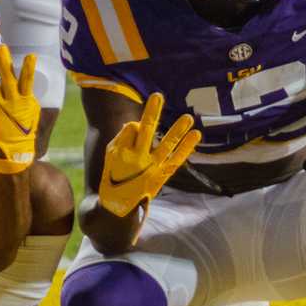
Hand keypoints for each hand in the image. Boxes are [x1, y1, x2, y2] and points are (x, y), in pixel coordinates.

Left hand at [0, 41, 39, 173]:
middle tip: (1, 46)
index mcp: (24, 102)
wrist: (14, 156)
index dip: (28, 68)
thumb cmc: (24, 134)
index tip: (30, 54)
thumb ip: (27, 96)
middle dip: (4, 62)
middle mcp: (11, 103)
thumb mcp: (32, 114)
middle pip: (7, 79)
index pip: (28, 81)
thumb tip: (26, 81)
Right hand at [97, 91, 197, 218]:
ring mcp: (152, 168)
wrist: (117, 210)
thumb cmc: (112, 178)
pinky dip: (187, 147)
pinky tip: (196, 135)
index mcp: (121, 153)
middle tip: (158, 95)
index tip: (134, 131)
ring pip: (166, 144)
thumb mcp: (109, 156)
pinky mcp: (162, 177)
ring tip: (188, 117)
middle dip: (152, 112)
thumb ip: (121, 138)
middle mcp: (137, 159)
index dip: (134, 126)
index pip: (132, 128)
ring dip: (178, 130)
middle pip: (146, 130)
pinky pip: (177, 160)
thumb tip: (136, 124)